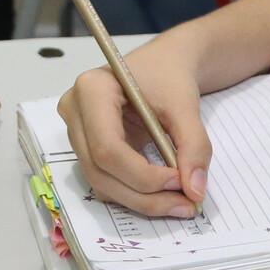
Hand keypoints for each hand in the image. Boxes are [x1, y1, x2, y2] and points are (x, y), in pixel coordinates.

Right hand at [58, 43, 212, 218]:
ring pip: (101, 183)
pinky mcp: (87, 149)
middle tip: (186, 203)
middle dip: (145, 195)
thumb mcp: (186, 106)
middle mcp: (75, 112)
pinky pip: (106, 182)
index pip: (108, 147)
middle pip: (100, 170)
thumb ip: (193, 146)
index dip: (142, 174)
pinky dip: (136, 194)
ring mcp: (76, 133)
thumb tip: (194, 190)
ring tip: (180, 201)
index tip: (180, 182)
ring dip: (141, 200)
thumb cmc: (169, 76)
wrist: (165, 66)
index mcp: (91, 89)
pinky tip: (164, 193)